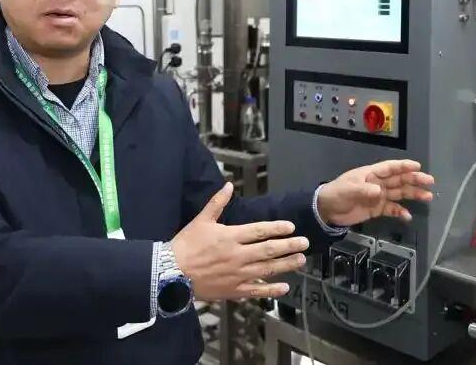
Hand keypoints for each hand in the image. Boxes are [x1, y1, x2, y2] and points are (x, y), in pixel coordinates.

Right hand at [171, 182, 309, 300]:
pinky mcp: (234, 289)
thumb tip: (229, 185)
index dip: (277, 228)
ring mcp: (237, 274)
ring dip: (286, 265)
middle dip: (289, 246)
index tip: (291, 227)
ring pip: (267, 269)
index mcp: (230, 236)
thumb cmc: (185, 245)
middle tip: (304, 243)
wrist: (171, 272)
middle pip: (269, 249)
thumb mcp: (201, 220)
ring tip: (300, 261)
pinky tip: (284, 288)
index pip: (260, 230)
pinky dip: (271, 290)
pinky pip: (256, 290)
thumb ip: (217, 202)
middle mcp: (238, 255)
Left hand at [316, 159, 434, 226]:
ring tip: (428, 197)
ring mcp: (378, 196)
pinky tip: (408, 216)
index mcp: (370, 174)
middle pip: (399, 180)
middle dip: (414, 180)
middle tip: (430, 181)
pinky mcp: (376, 209)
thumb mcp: (348, 190)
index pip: (390, 168)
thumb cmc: (336, 194)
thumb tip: (379, 191)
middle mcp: (377, 183)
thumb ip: (363, 190)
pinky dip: (400, 212)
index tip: (417, 166)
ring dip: (413, 194)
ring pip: (399, 193)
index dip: (403, 166)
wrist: (327, 210)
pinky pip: (392, 209)